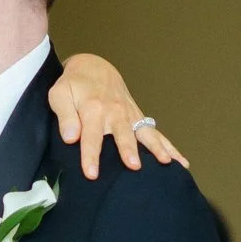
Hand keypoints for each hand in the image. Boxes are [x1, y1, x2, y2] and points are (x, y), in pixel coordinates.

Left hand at [53, 53, 187, 178]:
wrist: (94, 68)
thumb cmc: (73, 85)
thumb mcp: (59, 94)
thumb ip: (64, 115)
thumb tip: (70, 137)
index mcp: (93, 108)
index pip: (91, 135)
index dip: (91, 155)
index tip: (92, 174)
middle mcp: (114, 112)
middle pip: (122, 134)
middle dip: (128, 149)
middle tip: (133, 166)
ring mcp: (129, 115)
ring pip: (144, 132)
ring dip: (155, 147)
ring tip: (165, 162)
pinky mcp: (138, 118)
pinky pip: (156, 133)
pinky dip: (170, 147)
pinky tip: (181, 162)